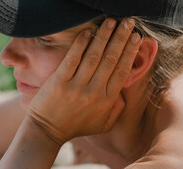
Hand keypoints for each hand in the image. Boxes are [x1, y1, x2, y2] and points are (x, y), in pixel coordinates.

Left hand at [27, 18, 141, 145]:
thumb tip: (123, 95)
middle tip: (128, 22)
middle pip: (111, 59)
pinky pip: (72, 59)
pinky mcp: (59, 82)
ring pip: (94, 56)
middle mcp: (94, 92)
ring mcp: (76, 87)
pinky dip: (81, 44)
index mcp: (107, 101)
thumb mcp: (102, 125)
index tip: (136, 37)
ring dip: (104, 36)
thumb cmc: (74, 127)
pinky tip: (88, 32)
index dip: (130, 52)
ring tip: (111, 21)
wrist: (46, 132)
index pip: (122, 71)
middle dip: (121, 38)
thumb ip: (116, 111)